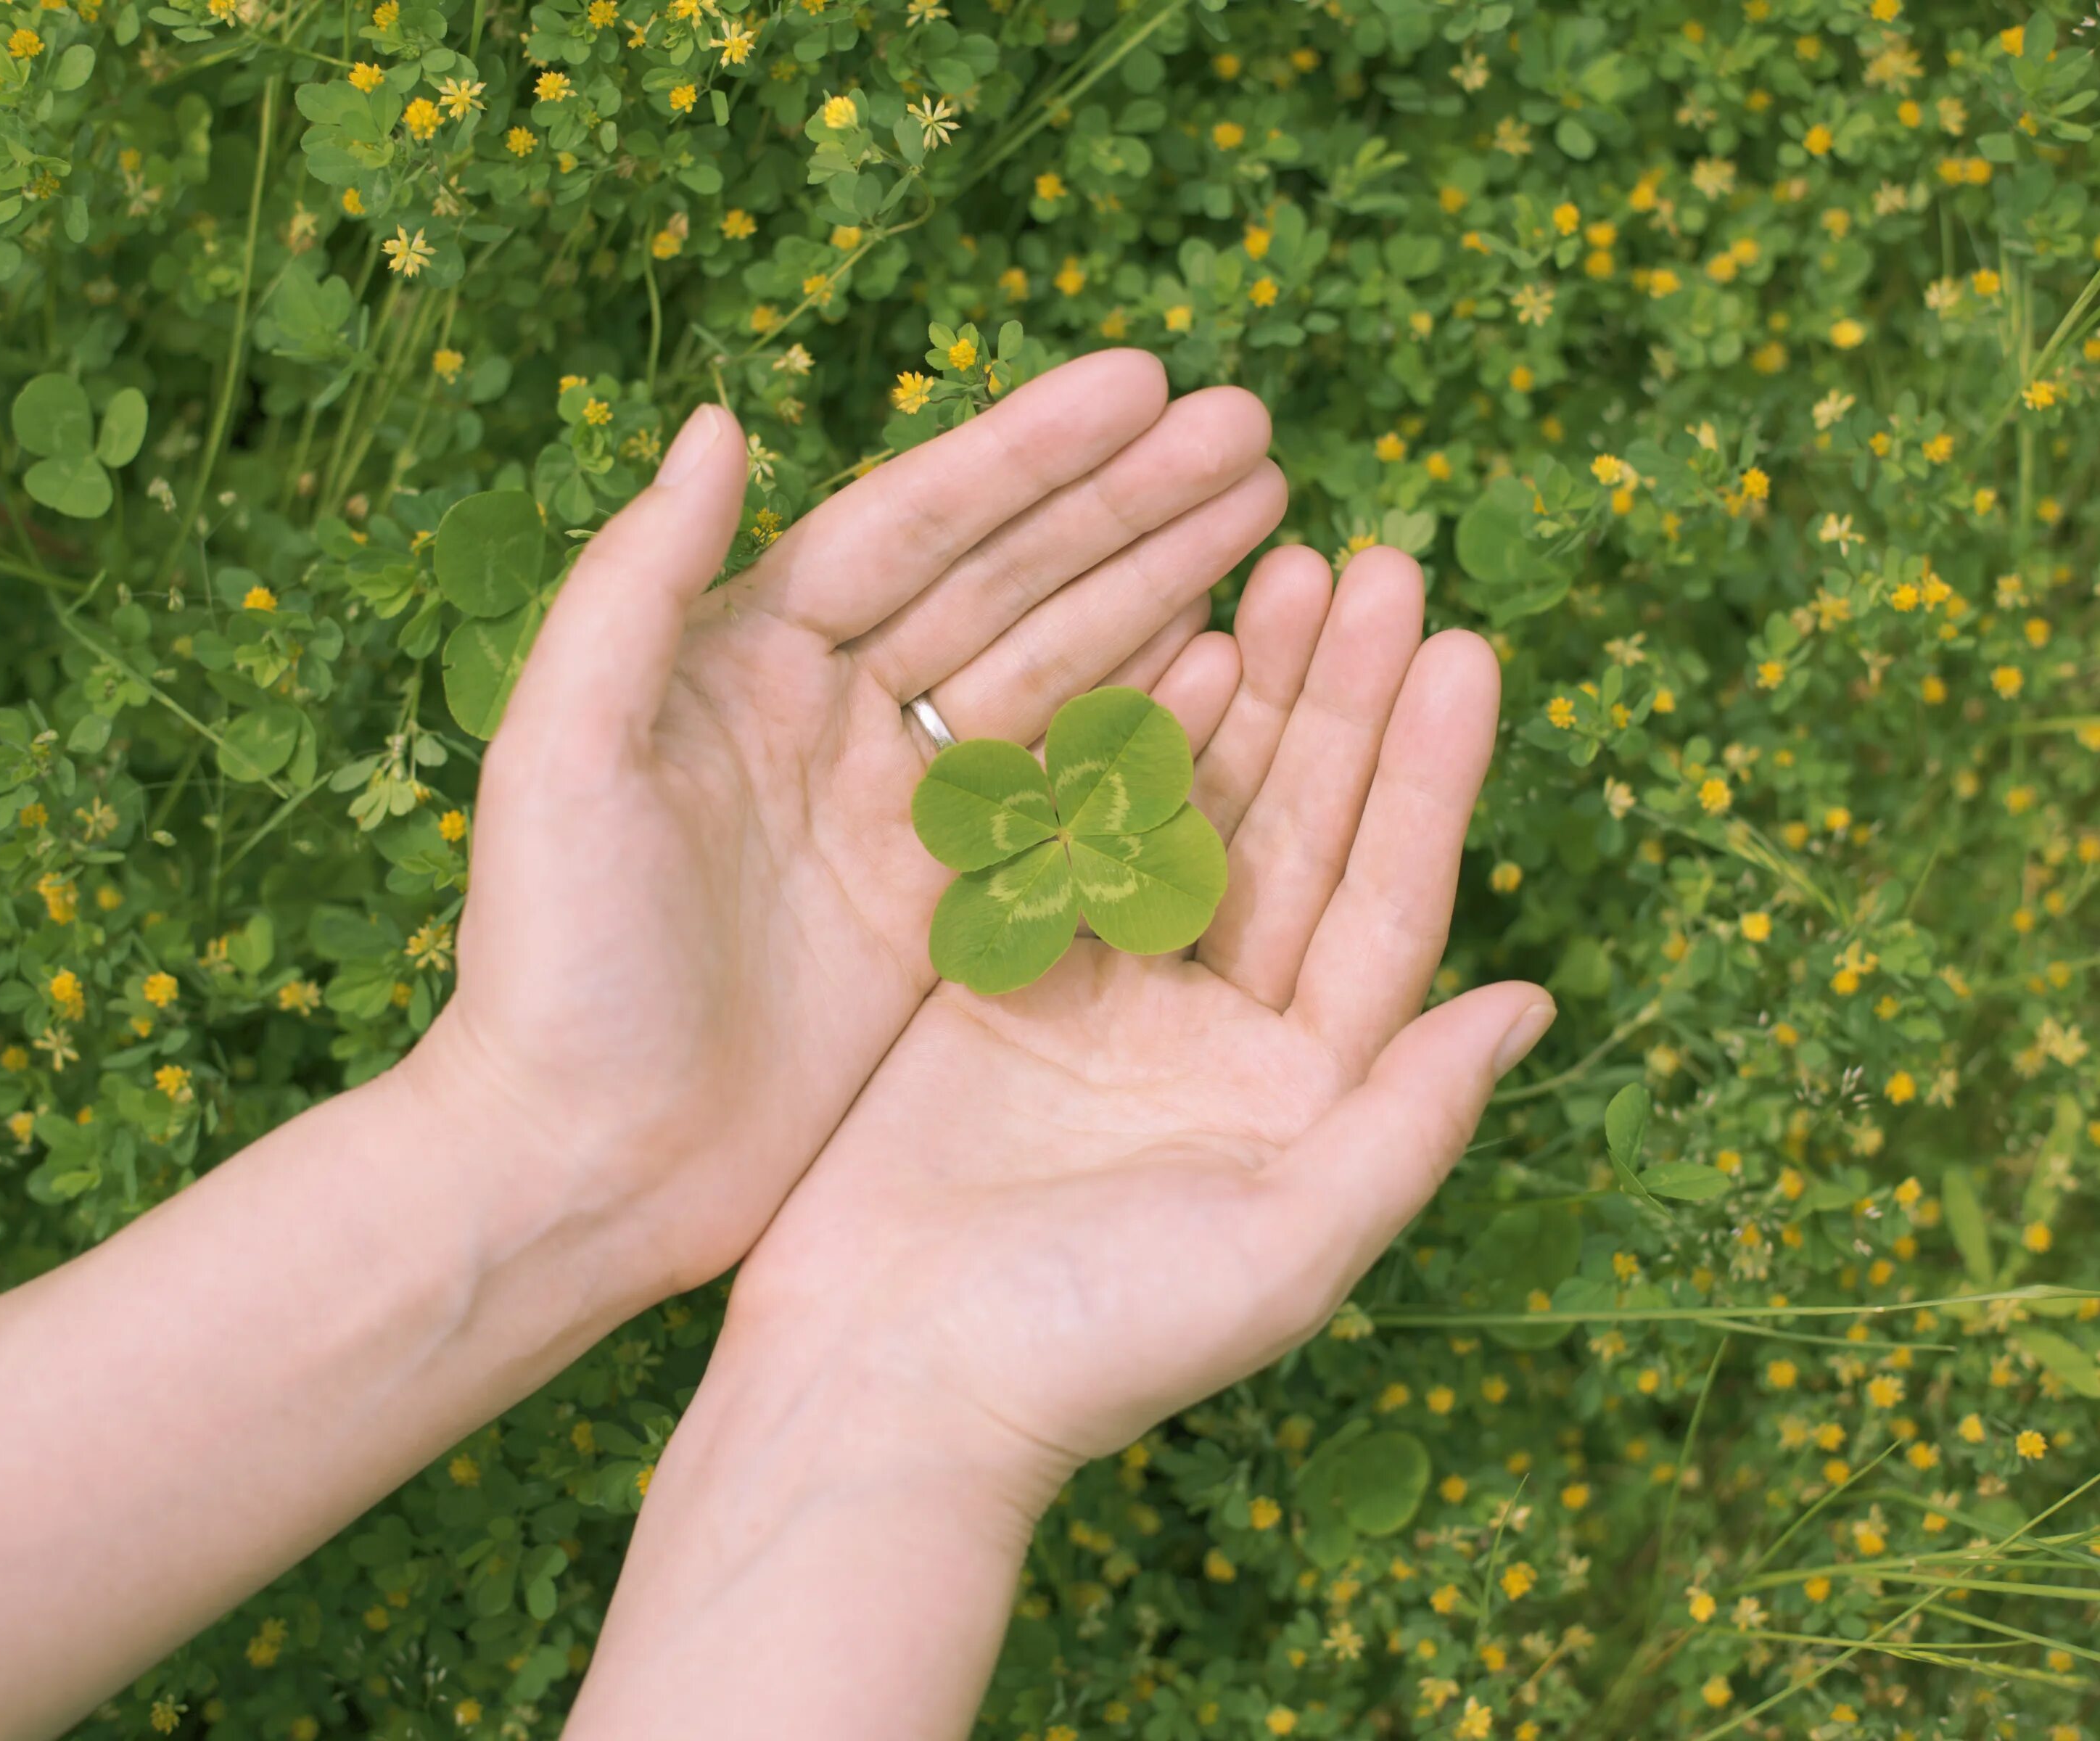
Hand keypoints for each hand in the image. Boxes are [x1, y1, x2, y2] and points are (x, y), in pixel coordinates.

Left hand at [408, 353, 1281, 1305]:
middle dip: (1127, 503)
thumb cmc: (549, 964)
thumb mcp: (557, 758)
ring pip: (1052, 671)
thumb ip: (633, 587)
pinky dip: (1145, 730)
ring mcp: (899, 814)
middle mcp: (833, 718)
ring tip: (1267, 516)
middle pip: (1006, 581)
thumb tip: (721, 423)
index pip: (913, 526)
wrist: (581, 1168)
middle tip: (1254, 434)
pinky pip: (1064, 798)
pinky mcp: (943, 910)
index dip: (1030, 454)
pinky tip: (1227, 664)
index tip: (1147, 385)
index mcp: (746, 660)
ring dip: (1155, 590)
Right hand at [723, 543, 1555, 1502]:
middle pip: (1299, 835)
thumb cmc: (1093, 1345)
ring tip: (1285, 569)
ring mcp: (1109, 995)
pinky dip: (1112, 746)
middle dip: (1341, 703)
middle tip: (1376, 566)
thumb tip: (1532, 1002)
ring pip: (1192, 816)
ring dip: (1243, 701)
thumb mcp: (1287, 1249)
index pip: (1387, 905)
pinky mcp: (1003, 976)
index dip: (1428, 778)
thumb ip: (1411, 1122)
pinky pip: (1072, 837)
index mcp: (1303, 1095)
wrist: (881, 1383)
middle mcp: (1218, 1032)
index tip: (1463, 650)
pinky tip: (1159, 648)